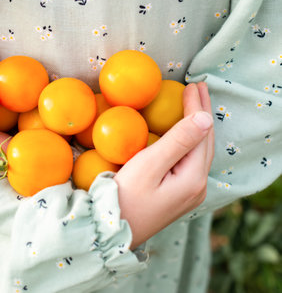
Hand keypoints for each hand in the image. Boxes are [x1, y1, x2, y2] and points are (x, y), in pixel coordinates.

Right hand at [115, 82, 214, 248]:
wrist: (110, 232)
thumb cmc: (125, 197)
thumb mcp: (149, 165)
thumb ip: (178, 141)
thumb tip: (206, 118)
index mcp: (193, 179)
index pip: (200, 134)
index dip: (197, 107)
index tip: (192, 84)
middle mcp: (197, 187)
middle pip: (204, 142)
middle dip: (202, 113)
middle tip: (199, 87)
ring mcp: (189, 193)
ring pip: (199, 152)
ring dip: (197, 126)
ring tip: (195, 105)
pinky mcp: (178, 195)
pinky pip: (190, 161)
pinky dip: (189, 141)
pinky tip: (184, 134)